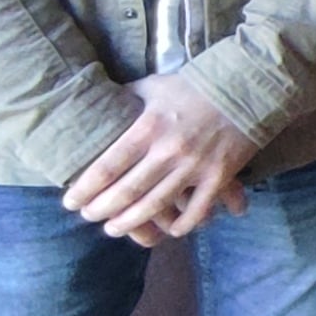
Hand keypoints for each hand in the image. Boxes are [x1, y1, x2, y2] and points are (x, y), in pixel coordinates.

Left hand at [65, 74, 257, 244]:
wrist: (245, 86)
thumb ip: (127, 98)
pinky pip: (197, 209)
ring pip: (156, 205)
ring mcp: (195, 166)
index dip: (84, 189)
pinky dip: (182, 225)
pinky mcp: (219, 175)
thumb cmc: (194, 85)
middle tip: (89, 217)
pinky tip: (170, 230)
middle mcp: (168, 150)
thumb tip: (99, 101)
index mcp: (147, 127)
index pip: (106, 167)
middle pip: (126, 192)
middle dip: (101, 210)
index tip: (70, 201)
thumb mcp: (154, 86)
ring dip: (131, 222)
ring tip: (114, 228)